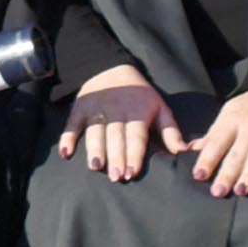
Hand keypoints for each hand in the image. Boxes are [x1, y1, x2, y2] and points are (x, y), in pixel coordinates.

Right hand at [60, 66, 178, 179]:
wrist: (113, 69)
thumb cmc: (140, 96)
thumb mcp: (160, 107)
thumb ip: (170, 131)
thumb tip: (182, 151)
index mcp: (137, 112)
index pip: (135, 135)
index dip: (133, 154)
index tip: (132, 172)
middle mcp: (116, 110)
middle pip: (115, 136)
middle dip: (116, 157)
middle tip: (116, 177)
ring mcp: (96, 108)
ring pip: (95, 131)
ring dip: (94, 149)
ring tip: (96, 166)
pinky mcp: (80, 107)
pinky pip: (72, 123)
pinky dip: (68, 137)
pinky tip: (66, 153)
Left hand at [191, 78, 247, 195]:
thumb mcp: (229, 113)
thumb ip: (213, 134)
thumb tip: (190, 149)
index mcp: (231, 120)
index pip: (216, 142)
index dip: (207, 159)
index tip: (198, 176)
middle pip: (236, 153)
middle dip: (226, 173)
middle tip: (217, 192)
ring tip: (240, 191)